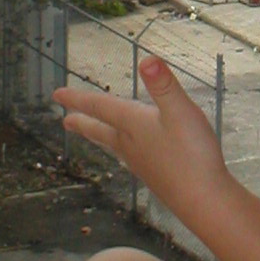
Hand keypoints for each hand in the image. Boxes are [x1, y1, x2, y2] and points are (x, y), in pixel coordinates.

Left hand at [54, 56, 230, 223]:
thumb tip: (147, 59)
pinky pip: (127, 156)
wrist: (203, 201)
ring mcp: (142, 162)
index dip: (79, 98)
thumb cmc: (192, 154)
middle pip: (101, 129)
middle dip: (83, 121)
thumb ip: (165, 86)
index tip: (56, 94)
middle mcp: (132, 144)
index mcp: (134, 125)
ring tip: (89, 134)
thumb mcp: (182, 112)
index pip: (101, 107)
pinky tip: (127, 153)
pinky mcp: (154, 175)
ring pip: (113, 144)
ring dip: (98, 135)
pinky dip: (119, 149)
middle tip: (64, 120)